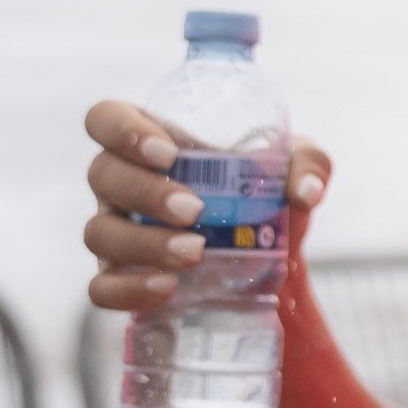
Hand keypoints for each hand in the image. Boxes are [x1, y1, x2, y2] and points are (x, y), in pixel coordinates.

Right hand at [80, 99, 331, 311]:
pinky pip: (101, 288)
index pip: (106, 118)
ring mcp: (115, 229)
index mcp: (149, 140)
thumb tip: (305, 191)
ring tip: (194, 254)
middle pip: (102, 175)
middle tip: (195, 211)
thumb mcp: (294, 166)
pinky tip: (167, 289)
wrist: (271, 254)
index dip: (122, 130)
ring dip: (143, 243)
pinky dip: (128, 290)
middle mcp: (121, 182)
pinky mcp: (120, 277)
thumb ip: (307, 165)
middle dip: (146, 193)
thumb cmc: (265, 191)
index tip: (168, 153)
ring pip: (99, 233)